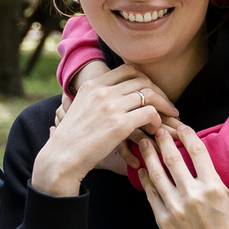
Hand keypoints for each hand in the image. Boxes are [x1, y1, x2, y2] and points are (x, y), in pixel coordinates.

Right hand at [33, 61, 177, 197]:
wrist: (62, 158)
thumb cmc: (72, 139)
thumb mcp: (79, 109)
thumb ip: (96, 99)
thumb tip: (114, 97)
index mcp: (92, 85)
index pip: (127, 70)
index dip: (144, 79)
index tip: (151, 93)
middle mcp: (102, 91)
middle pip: (142, 80)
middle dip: (159, 92)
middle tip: (166, 105)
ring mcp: (110, 107)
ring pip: (150, 94)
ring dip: (163, 105)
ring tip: (166, 117)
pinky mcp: (119, 124)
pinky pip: (150, 113)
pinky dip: (157, 120)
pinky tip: (153, 130)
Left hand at [135, 121, 228, 228]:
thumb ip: (227, 177)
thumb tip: (223, 156)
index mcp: (213, 187)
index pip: (197, 151)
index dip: (187, 135)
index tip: (181, 127)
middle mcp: (192, 195)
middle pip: (172, 158)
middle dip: (162, 140)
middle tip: (157, 129)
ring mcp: (175, 208)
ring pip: (156, 174)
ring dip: (148, 155)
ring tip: (143, 143)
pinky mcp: (163, 220)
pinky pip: (150, 194)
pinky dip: (145, 179)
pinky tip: (142, 169)